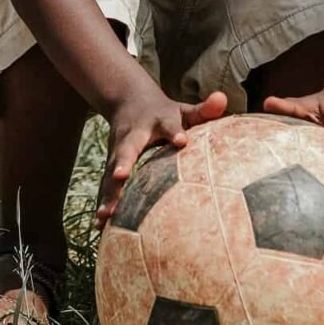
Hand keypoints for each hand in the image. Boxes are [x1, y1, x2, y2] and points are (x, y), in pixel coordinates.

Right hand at [97, 88, 226, 228]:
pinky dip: (103, 203)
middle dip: (123, 161)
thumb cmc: (166, 113)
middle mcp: (133, 136)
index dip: (175, 132)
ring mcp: (118, 151)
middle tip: (120, 175)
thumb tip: (222, 98)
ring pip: (111, 172)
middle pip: (128, 149)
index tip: (182, 141)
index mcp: (157, 121)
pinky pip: (106, 186)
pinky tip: (101, 226)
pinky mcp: (111, 166)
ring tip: (106, 215)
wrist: (127, 100)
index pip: (168, 125)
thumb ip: (204, 109)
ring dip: (108, 192)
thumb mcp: (184, 110)